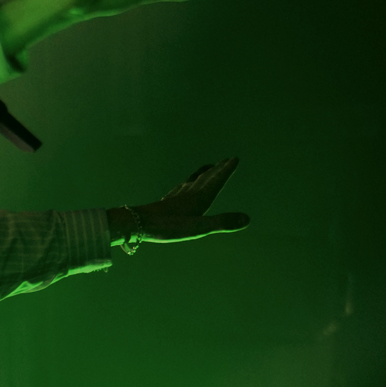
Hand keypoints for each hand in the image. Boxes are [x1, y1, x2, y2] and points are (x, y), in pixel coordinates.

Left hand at [113, 158, 250, 243]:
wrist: (138, 223)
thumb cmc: (168, 227)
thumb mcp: (198, 228)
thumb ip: (222, 223)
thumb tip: (247, 219)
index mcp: (199, 198)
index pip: (215, 181)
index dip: (225, 171)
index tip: (234, 158)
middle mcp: (189, 194)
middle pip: (206, 178)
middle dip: (218, 169)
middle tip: (227, 159)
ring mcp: (176, 197)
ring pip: (193, 181)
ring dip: (204, 174)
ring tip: (209, 167)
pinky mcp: (167, 203)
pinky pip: (180, 189)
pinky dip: (187, 183)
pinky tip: (183, 187)